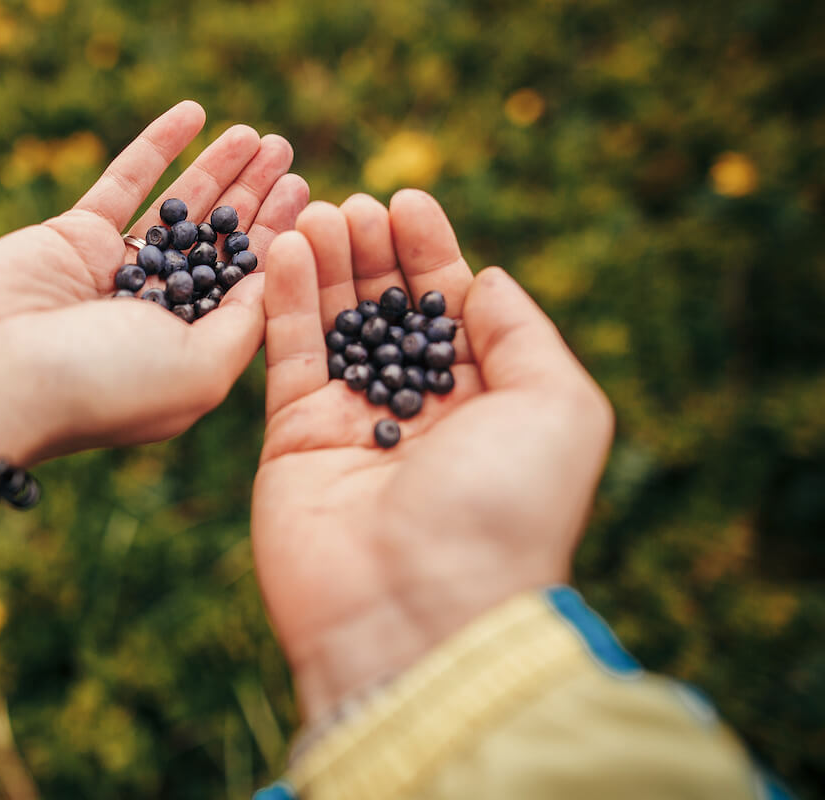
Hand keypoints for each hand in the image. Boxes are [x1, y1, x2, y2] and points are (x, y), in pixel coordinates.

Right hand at [0, 101, 308, 464]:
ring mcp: (113, 273)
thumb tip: (269, 281)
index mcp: (190, 354)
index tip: (310, 198)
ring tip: (258, 135)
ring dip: (218, 169)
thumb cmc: (100, 386)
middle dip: (256, 199)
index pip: (247, 288)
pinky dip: (158, 146)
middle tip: (289, 153)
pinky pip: (124, 182)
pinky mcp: (72, 236)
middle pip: (219, 244)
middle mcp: (155, 314)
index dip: (280, 242)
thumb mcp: (198, 371)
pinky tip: (193, 112)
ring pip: (177, 209)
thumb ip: (242, 325)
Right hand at [252, 192, 614, 723]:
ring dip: (326, 266)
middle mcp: (419, 411)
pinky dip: (284, 302)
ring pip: (335, 325)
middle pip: (390, 310)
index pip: (453, 309)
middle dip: (375, 252)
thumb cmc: (503, 509)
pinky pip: (290, 358)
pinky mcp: (295, 439)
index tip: (410, 199)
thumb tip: (485, 278)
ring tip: (317, 212)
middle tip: (355, 204)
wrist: (417, 609)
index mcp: (486, 404)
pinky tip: (284, 249)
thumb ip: (522, 333)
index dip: (432, 252)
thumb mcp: (558, 407)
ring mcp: (353, 424)